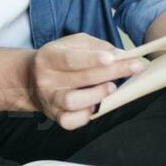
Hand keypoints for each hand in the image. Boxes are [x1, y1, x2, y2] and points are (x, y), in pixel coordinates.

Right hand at [29, 33, 146, 130]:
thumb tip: (120, 55)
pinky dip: (88, 114)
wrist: (31, 80)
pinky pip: (72, 121)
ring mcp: (50, 100)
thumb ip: (94, 46)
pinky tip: (96, 104)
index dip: (92, 59)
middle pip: (79, 78)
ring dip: (98, 94)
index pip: (70, 58)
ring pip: (74, 102)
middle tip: (134, 68)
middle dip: (111, 72)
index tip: (114, 57)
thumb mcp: (71, 44)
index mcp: (48, 57)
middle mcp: (46, 79)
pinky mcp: (56, 117)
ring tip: (112, 87)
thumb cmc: (59, 59)